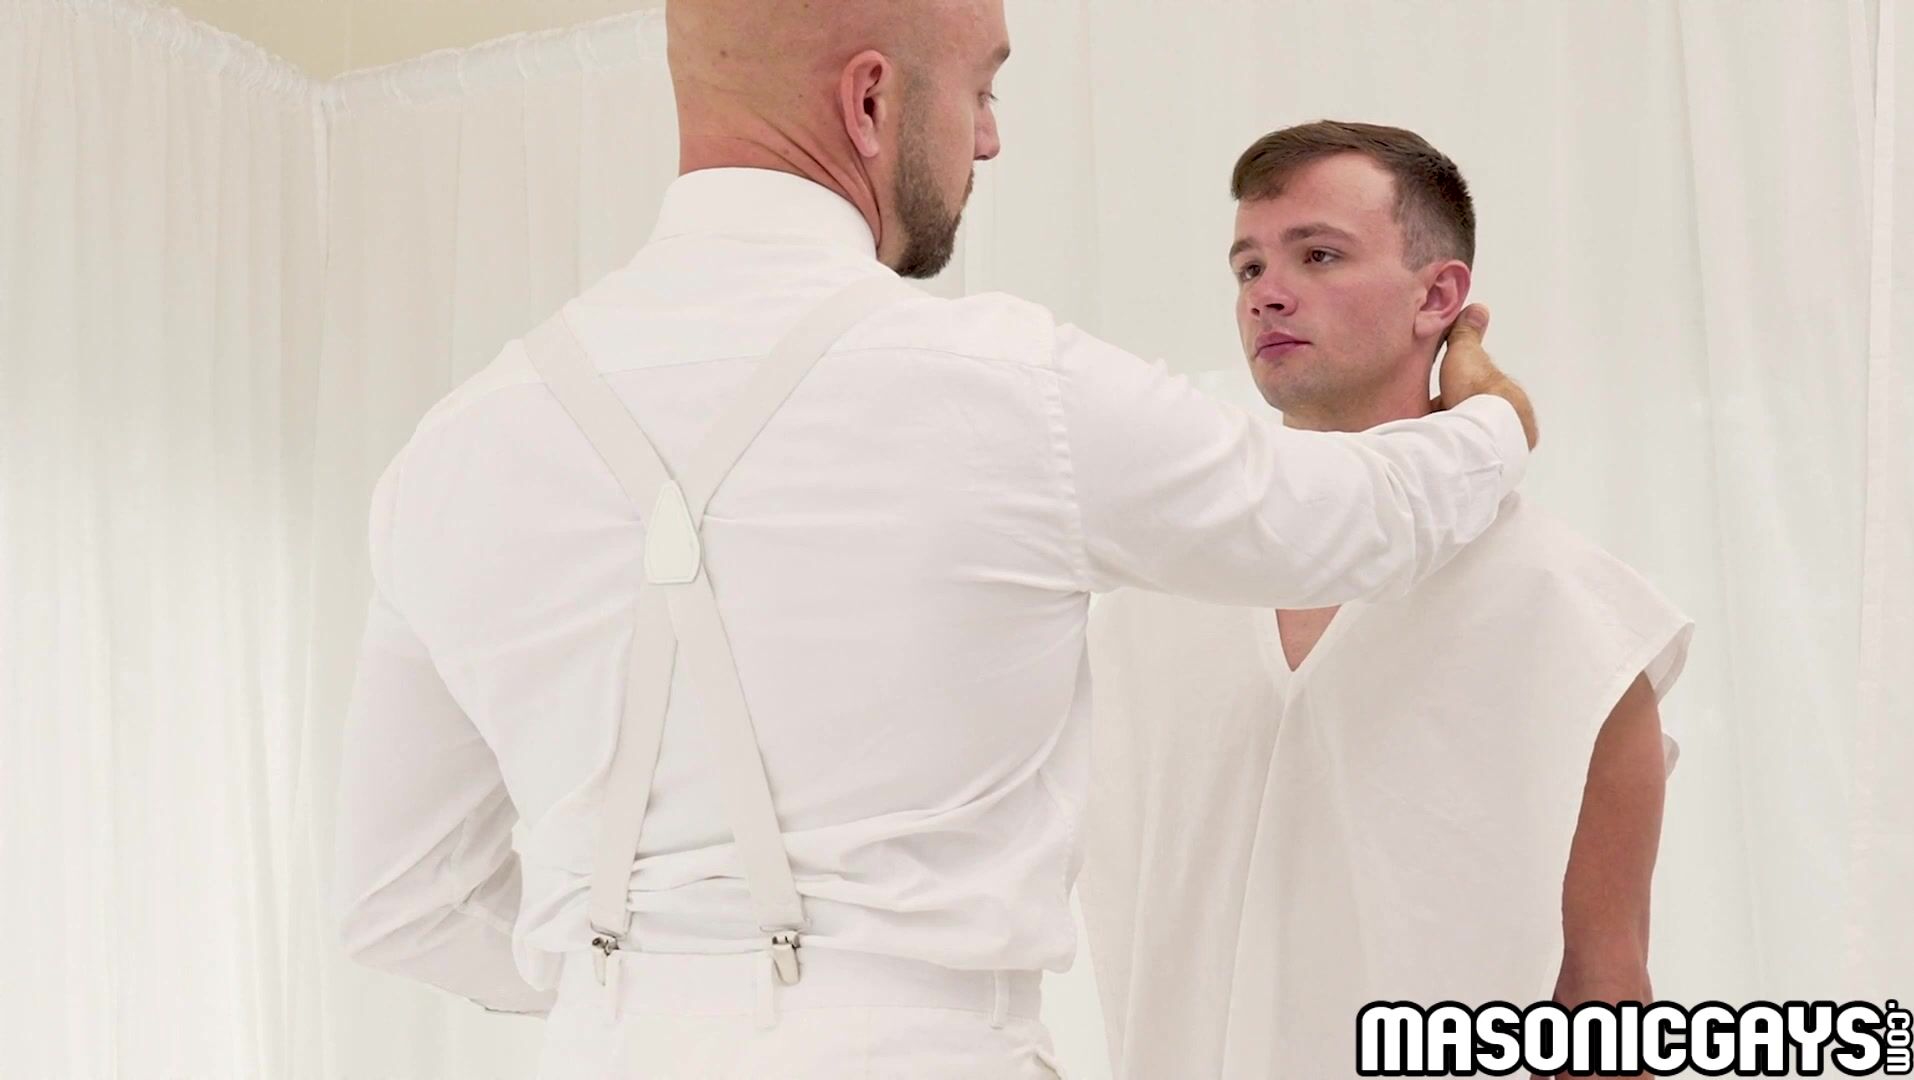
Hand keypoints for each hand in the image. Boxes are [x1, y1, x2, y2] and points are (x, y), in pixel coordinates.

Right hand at [1437, 304, 1538, 449]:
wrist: (1481, 432)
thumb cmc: (1475, 392)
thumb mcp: (1465, 354)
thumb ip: (1466, 334)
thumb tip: (1477, 309)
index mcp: (1513, 402)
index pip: (1482, 399)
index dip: (1458, 396)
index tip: (1440, 400)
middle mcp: (1515, 429)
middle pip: (1478, 423)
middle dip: (1456, 420)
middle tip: (1432, 422)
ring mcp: (1505, 452)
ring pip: (1475, 444)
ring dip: (1455, 441)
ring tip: (1429, 441)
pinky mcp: (1491, 470)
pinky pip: (1470, 462)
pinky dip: (1455, 459)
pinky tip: (1436, 457)